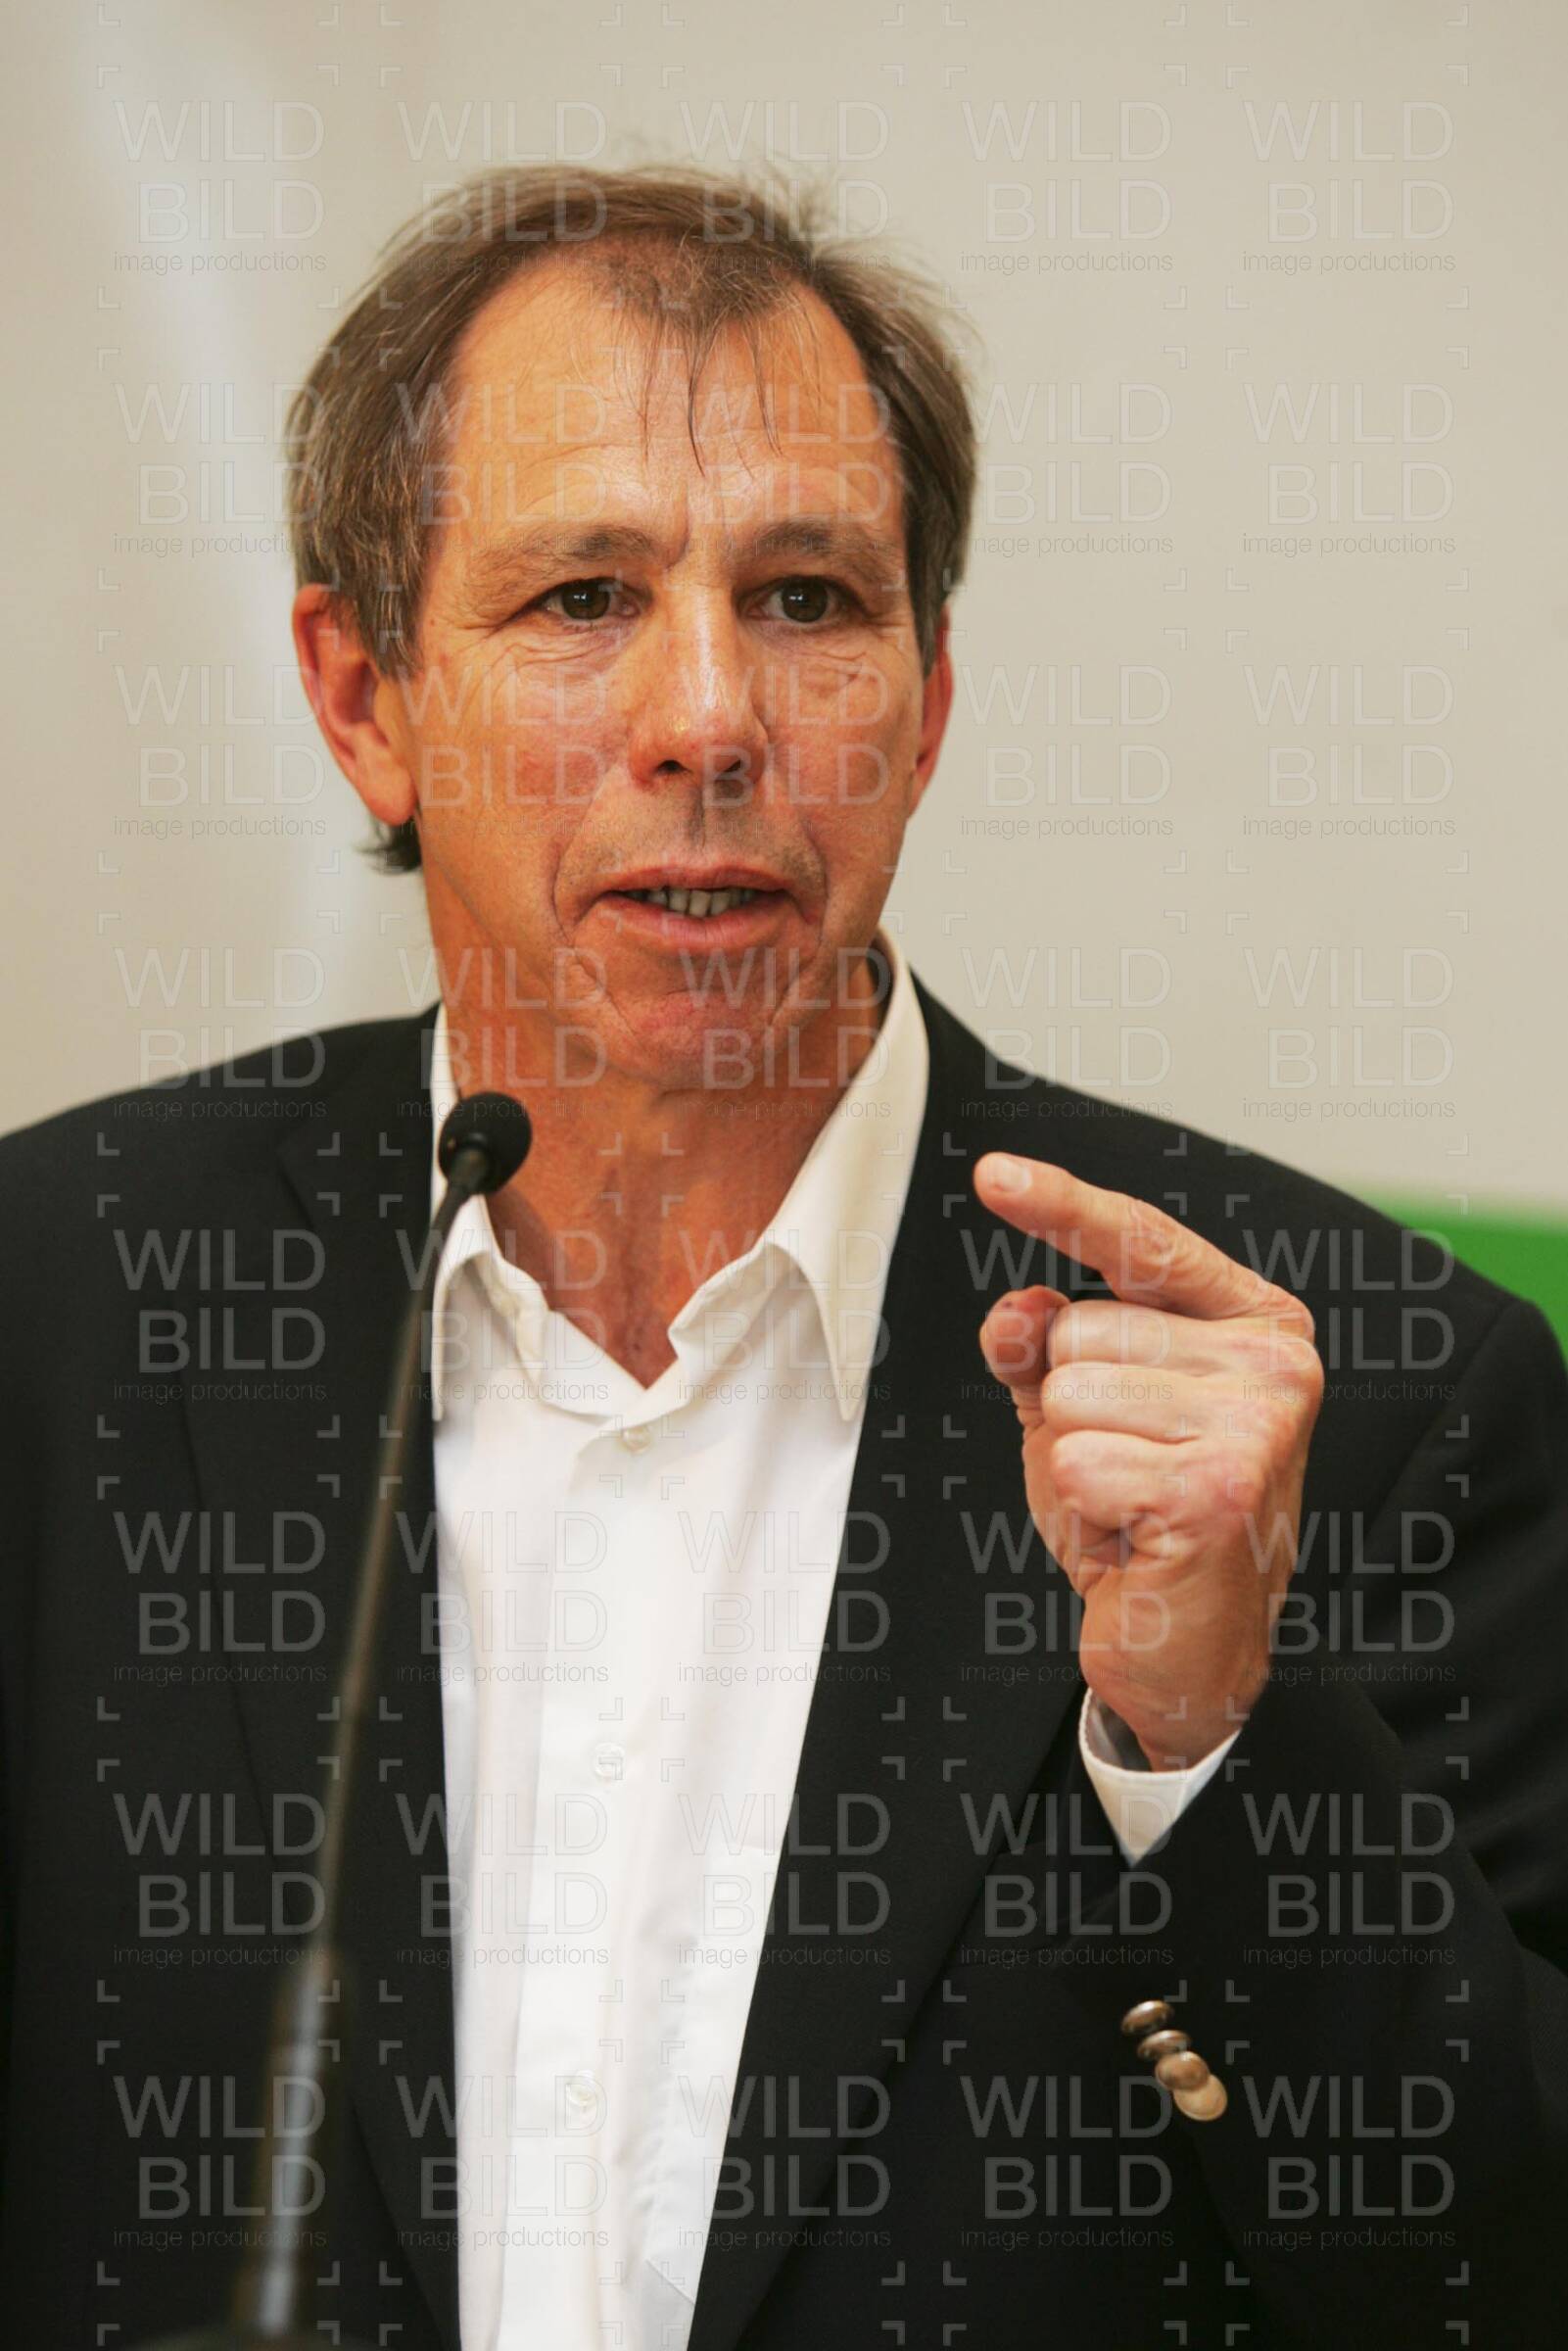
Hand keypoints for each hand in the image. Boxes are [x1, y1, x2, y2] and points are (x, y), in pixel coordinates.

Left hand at [972, 1152, 1324, 1768]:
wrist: (1188, 1650)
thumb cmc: (1140, 1516)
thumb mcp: (1077, 1412)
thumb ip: (1041, 1345)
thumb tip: (1020, 1309)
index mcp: (1254, 1320)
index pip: (1140, 1240)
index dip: (1062, 1204)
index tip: (992, 1173)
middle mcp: (1274, 1360)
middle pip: (1080, 1329)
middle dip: (1070, 1407)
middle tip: (1128, 1470)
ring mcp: (1257, 1423)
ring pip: (1068, 1394)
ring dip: (1074, 1461)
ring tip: (1132, 1503)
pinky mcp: (1218, 1488)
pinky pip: (1072, 1460)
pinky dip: (1081, 1509)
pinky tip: (1136, 1537)